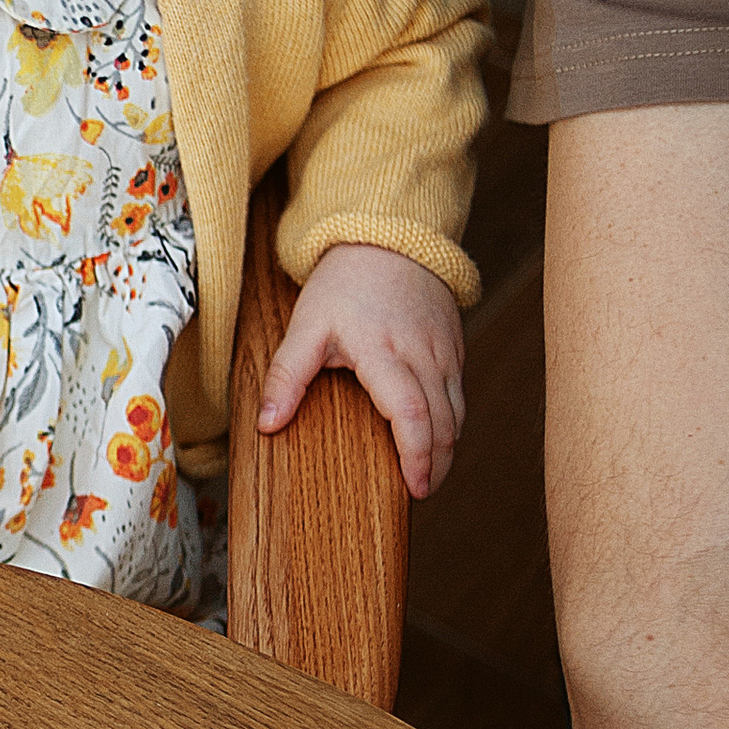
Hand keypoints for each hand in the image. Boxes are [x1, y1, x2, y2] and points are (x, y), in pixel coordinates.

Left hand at [255, 243, 463, 498]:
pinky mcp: (455, 348)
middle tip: (421, 492)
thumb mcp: (307, 325)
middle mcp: (423, 354)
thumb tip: (268, 424)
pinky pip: (460, 395)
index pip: (411, 412)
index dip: (418, 454)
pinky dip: (452, 424)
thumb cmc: (345, 281)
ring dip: (448, 448)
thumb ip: (288, 376)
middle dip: (438, 464)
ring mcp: (445, 352)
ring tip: (429, 476)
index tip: (416, 486)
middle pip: (444, 422)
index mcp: (384, 351)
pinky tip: (436, 441)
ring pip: (458, 412)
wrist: (389, 237)